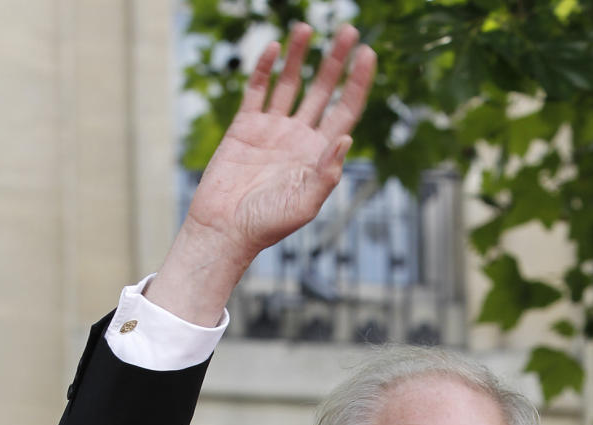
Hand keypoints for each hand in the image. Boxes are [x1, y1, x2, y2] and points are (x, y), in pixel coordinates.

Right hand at [148, 24, 375, 324]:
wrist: (225, 229)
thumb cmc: (267, 225)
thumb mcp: (305, 205)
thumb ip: (326, 174)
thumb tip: (345, 140)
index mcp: (319, 155)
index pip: (345, 111)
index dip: (358, 83)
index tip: (367, 54)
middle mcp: (299, 138)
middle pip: (323, 91)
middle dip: (336, 61)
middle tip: (348, 29)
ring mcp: (272, 130)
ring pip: (291, 84)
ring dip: (300, 56)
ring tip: (307, 27)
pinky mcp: (245, 127)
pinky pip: (258, 90)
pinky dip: (265, 69)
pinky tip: (274, 47)